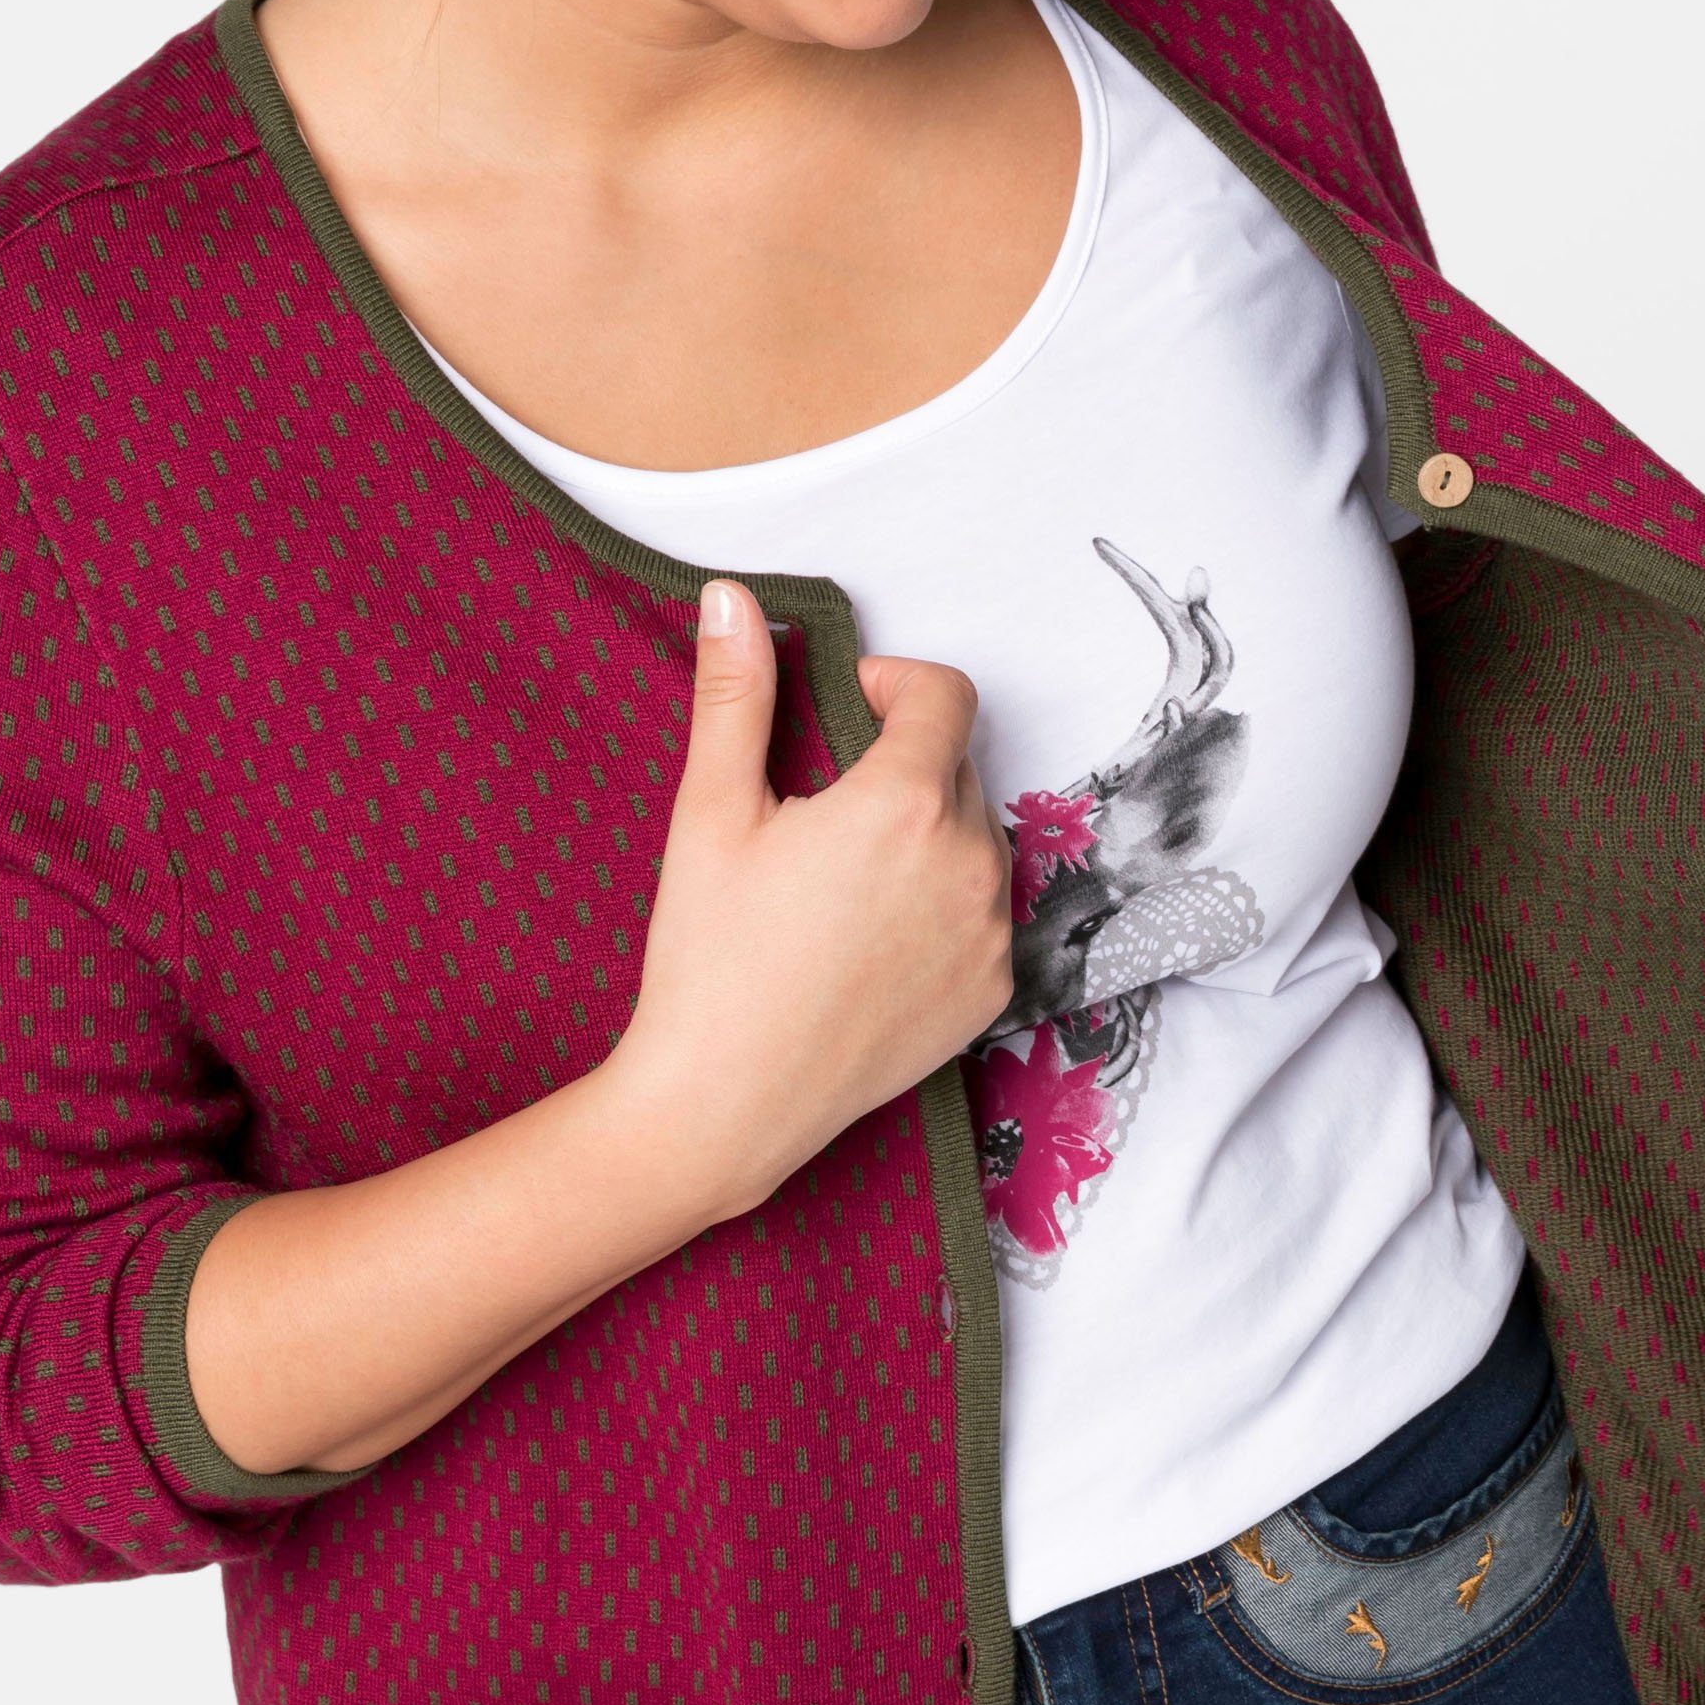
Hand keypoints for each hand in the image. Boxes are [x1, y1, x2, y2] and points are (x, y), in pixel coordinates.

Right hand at [611, 578, 1016, 1216]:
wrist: (723, 1105)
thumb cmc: (710, 959)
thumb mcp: (712, 812)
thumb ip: (736, 695)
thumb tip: (735, 599)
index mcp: (908, 803)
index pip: (946, 694)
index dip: (894, 685)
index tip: (844, 709)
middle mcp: (973, 864)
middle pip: (960, 767)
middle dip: (901, 764)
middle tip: (820, 809)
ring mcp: (992, 935)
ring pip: (976, 841)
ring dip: (927, 835)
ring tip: (841, 880)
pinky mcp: (994, 993)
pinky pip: (985, 915)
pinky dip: (942, 907)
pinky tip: (868, 940)